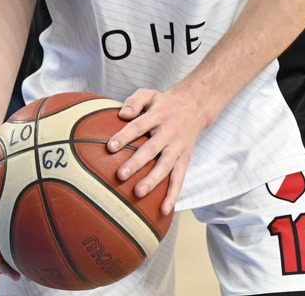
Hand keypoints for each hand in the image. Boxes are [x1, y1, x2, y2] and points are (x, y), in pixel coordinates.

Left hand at [108, 88, 210, 215]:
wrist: (194, 107)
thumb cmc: (164, 103)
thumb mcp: (150, 93)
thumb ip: (134, 101)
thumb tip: (121, 115)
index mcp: (158, 115)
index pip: (138, 126)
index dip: (124, 136)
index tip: (109, 147)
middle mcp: (170, 132)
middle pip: (152, 149)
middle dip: (136, 163)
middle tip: (120, 175)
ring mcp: (178, 148)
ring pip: (166, 166)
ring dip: (153, 181)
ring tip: (138, 193)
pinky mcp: (185, 159)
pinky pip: (180, 179)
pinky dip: (173, 195)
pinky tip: (164, 210)